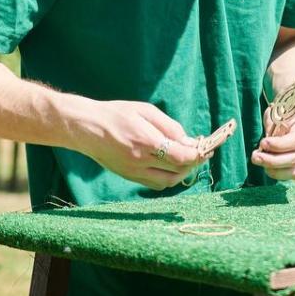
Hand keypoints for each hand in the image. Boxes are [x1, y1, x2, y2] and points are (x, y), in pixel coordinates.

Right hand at [72, 99, 204, 189]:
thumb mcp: (146, 112)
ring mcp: (133, 172)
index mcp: (146, 141)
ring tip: (188, 159)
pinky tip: (171, 165)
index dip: (198, 154)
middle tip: (202, 152)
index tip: (208, 148)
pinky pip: (155, 184)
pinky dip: (168, 177)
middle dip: (194, 162)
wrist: (86, 127)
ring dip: (182, 173)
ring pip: (168, 182)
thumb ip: (170, 127)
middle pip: (177, 170)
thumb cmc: (117, 114)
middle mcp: (140, 161)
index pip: (181, 156)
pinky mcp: (129, 177)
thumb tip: (190, 141)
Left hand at [252, 97, 294, 179]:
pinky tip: (268, 167)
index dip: (278, 145)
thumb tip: (265, 146)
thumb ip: (273, 126)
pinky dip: (280, 174)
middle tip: (255, 157)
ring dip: (275, 171)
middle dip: (272, 161)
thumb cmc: (288, 109)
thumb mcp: (279, 110)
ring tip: (260, 162)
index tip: (263, 142)